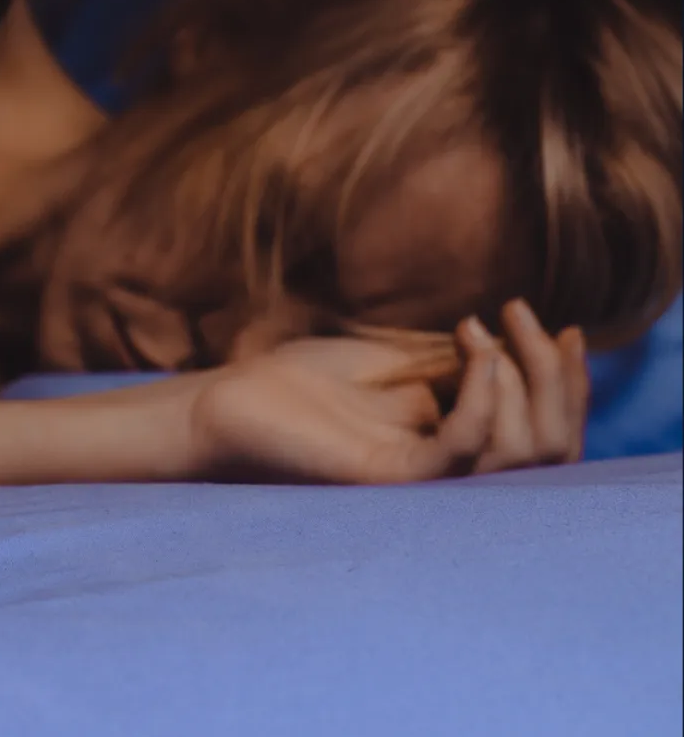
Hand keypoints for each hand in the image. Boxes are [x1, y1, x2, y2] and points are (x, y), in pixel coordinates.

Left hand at [191, 299, 588, 483]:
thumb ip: (453, 366)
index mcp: (451, 450)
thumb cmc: (300, 383)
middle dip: (555, 379)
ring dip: (523, 380)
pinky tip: (477, 352)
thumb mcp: (396, 364)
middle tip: (526, 315)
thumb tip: (514, 347)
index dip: (564, 385)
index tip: (559, 325)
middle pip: (548, 451)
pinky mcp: (390, 477)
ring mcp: (421, 481)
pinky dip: (481, 397)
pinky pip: (461, 449)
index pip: (541, 435)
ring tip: (489, 328)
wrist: (232, 404)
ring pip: (519, 456)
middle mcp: (446, 475)